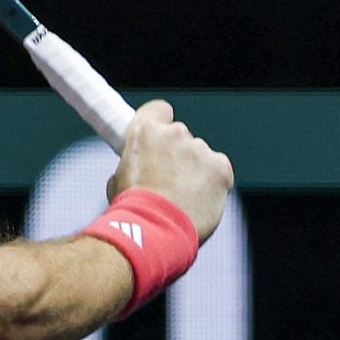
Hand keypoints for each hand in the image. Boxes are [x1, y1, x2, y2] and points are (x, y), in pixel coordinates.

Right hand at [109, 100, 234, 240]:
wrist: (155, 229)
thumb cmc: (131, 208)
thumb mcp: (118, 180)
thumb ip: (135, 164)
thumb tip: (141, 170)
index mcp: (145, 131)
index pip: (158, 110)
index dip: (159, 121)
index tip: (158, 136)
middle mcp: (175, 134)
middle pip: (181, 136)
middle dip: (176, 154)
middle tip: (167, 180)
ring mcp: (200, 150)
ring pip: (200, 155)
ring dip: (194, 171)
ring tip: (182, 198)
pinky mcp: (221, 167)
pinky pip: (218, 170)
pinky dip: (212, 183)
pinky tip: (198, 201)